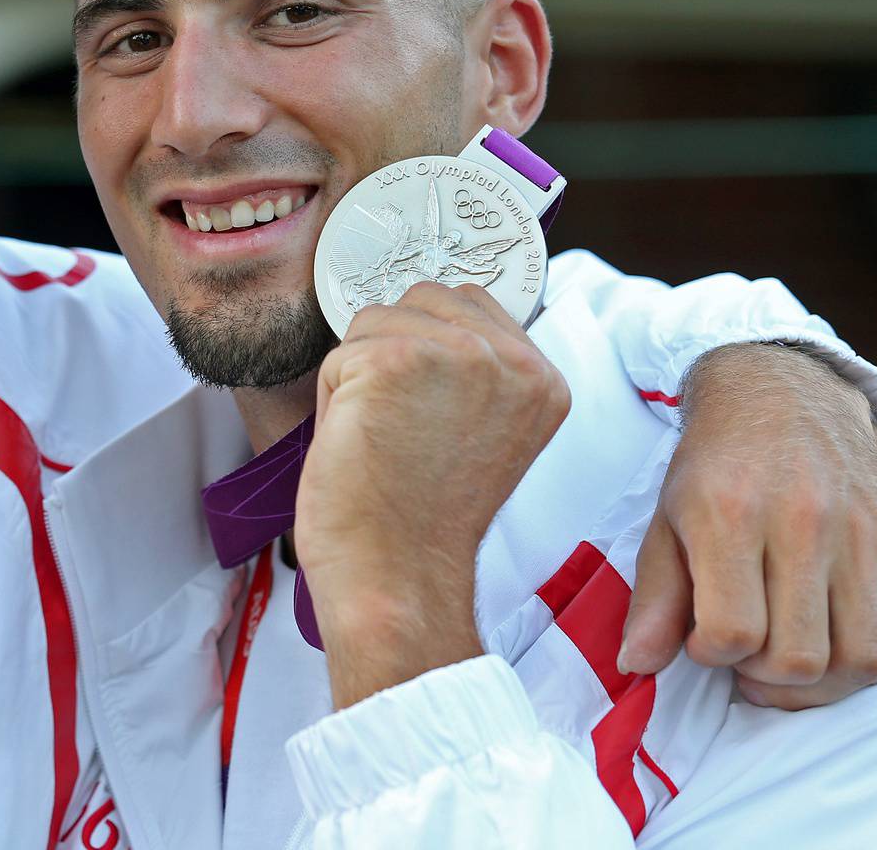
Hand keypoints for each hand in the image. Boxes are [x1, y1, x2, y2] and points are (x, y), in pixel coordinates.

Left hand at [294, 282, 570, 707]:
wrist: (398, 577)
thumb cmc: (421, 519)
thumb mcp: (481, 430)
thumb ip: (473, 372)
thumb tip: (424, 316)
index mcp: (543, 379)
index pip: (472, 305)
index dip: (429, 347)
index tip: (424, 409)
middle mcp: (512, 360)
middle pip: (423, 299)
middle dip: (393, 352)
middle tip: (403, 429)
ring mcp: (457, 354)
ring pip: (375, 320)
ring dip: (360, 374)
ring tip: (383, 437)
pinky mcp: (396, 358)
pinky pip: (340, 352)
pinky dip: (333, 395)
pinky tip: (361, 441)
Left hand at [620, 342, 876, 707]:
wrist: (780, 397)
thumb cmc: (716, 466)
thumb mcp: (667, 520)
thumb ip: (654, 598)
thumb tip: (635, 665)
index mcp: (730, 516)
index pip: (732, 632)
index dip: (712, 655)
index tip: (704, 638)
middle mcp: (803, 523)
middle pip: (799, 658)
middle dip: (764, 675)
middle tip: (747, 652)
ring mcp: (863, 532)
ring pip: (861, 657)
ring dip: (821, 680)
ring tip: (789, 655)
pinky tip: (838, 640)